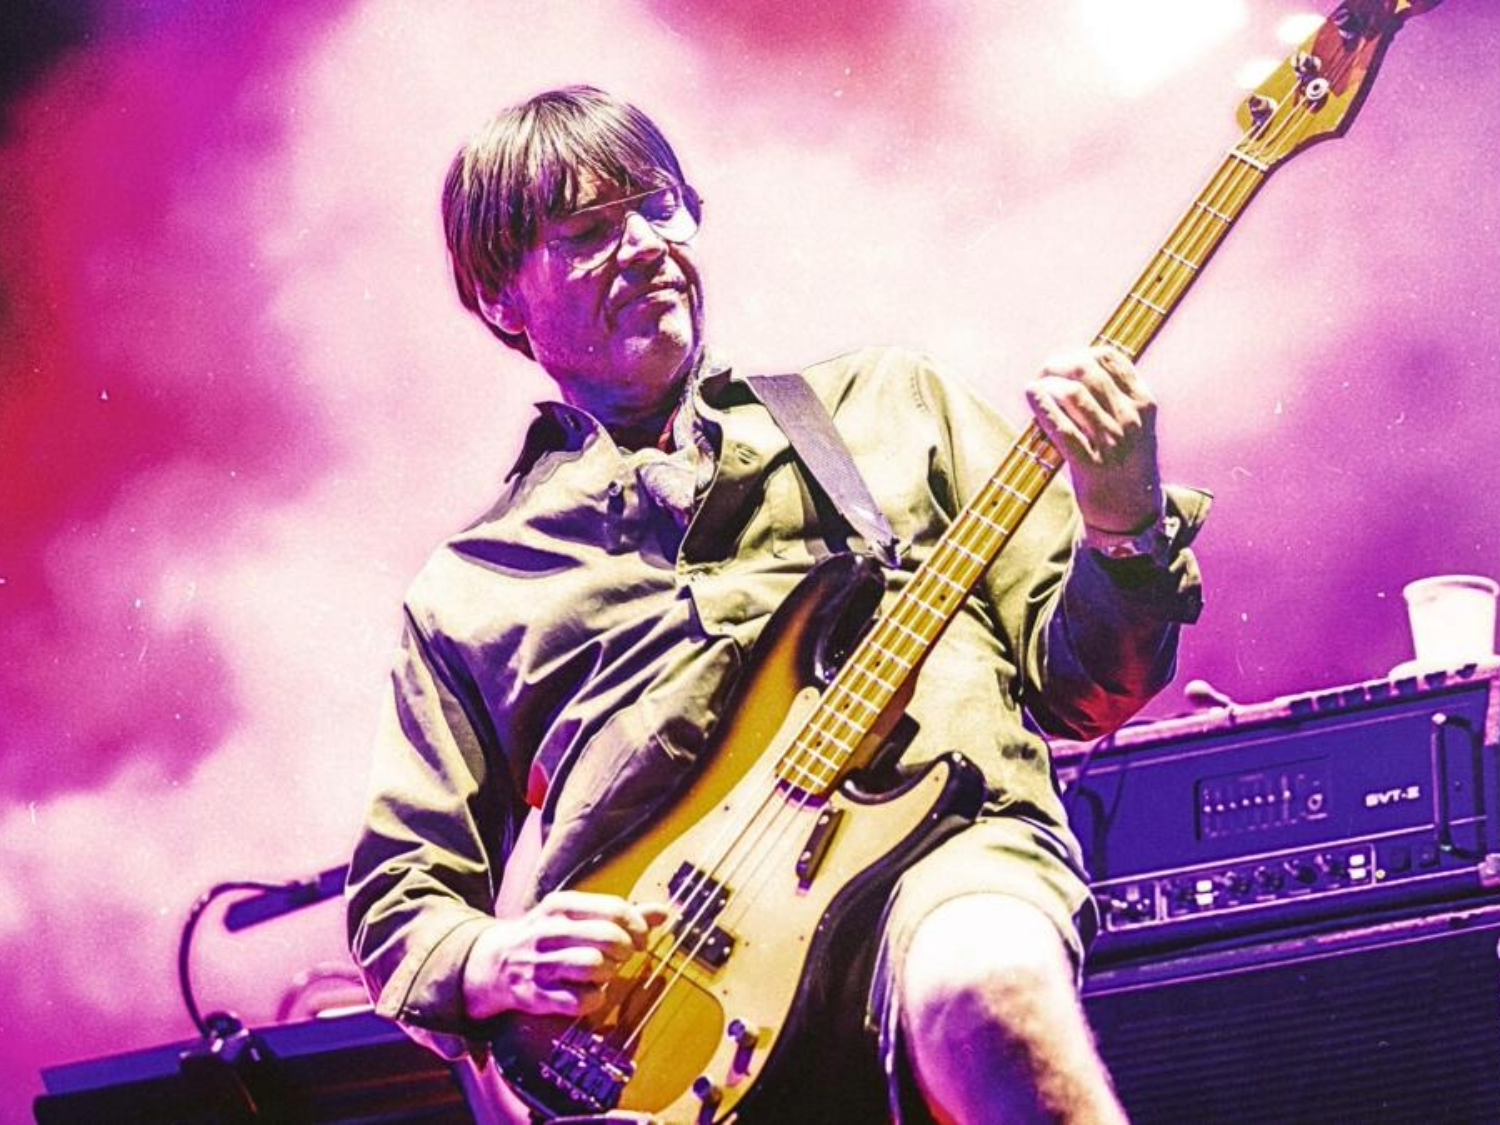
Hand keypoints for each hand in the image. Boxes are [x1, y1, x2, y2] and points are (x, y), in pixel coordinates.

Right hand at [463, 890, 668, 1019]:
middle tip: (621, 956)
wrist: (494, 962)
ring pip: (595, 967)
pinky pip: (581, 1001)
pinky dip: (594, 999)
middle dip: (624, 950)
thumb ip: (620, 914)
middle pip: (608, 938)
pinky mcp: (537, 995)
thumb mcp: (576, 915)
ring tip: (602, 973)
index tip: (640, 938)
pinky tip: (590, 992)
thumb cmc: (548, 936)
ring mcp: (541, 964)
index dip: (637, 927)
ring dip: (608, 974)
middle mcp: (549, 931)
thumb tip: (664, 912)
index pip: (614, 909)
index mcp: (561, 905)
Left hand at [1024, 346, 1162, 532]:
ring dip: (1048, 384)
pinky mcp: (1091, 464)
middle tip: (1045, 371)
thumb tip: (1073, 363)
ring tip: (1037, 387)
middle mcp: (1131, 419)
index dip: (1080, 352)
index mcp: (1143, 402)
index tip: (1063, 361)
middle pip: (1088, 370)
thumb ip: (1113, 395)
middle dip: (1059, 364)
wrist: (1133, 511)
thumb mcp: (1134, 423)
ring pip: (1074, 394)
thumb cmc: (1125, 460)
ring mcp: (1112, 442)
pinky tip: (1032, 395)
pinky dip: (1042, 406)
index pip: (1110, 358)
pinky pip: (1062, 428)